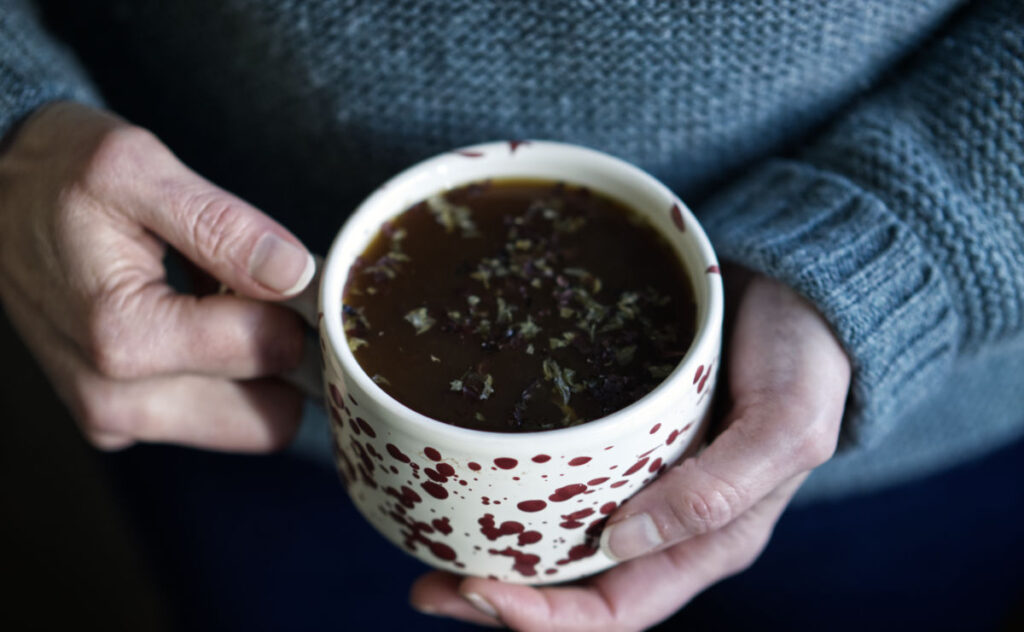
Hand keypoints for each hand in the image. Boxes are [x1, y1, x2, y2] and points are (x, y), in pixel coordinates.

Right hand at [0, 102, 314, 450]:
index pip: (267, 349)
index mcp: (122, 336)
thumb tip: (295, 274)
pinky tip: (197, 320)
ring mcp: (113, 418)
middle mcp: (115, 399)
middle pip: (269, 413)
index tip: (295, 270)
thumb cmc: (57, 175)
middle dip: (286, 353)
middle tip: (267, 292)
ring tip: (222, 302)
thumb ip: (221, 225)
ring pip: (251, 425)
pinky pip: (216, 416)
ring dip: (258, 369)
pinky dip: (226, 375)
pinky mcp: (118, 420)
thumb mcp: (136, 168)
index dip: (297, 305)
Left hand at [409, 270, 850, 629]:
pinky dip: (509, 485)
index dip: (545, 621)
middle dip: (497, 598)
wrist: (798, 287)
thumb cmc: (807, 358)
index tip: (475, 593)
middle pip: (570, 588)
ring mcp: (634, 475)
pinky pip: (554, 472)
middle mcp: (662, 522)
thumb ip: (721, 492)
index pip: (616, 611)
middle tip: (426, 586)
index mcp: (705, 541)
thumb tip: (622, 540)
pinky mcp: (613, 429)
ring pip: (554, 539)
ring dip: (492, 550)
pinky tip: (464, 472)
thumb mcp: (787, 427)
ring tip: (425, 541)